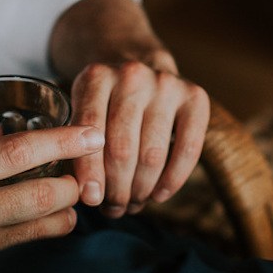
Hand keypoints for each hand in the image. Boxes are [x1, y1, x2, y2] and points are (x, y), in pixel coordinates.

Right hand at [0, 125, 104, 272]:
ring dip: (67, 213)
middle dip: (75, 183)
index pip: (16, 152)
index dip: (60, 141)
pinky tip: (51, 225)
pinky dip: (44, 234)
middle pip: (42, 194)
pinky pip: (24, 248)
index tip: (90, 133)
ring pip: (42, 227)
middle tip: (88, 171)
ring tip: (73, 200)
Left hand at [69, 61, 209, 216]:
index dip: (89, 169)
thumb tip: (87, 195)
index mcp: (96, 76)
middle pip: (122, 148)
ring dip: (141, 189)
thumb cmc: (106, 101)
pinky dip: (173, 179)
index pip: (90, 130)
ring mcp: (166, 84)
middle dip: (117, 189)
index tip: (91, 199)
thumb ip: (77, 143)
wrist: (142, 64)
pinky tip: (159, 195)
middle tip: (113, 208)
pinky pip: (188, 149)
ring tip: (132, 204)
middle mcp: (132, 75)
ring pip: (153, 154)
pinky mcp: (195, 97)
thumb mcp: (82, 109)